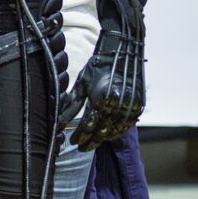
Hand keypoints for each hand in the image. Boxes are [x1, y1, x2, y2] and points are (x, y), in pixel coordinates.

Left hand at [62, 28, 144, 150]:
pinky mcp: (138, 105)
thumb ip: (72, 104)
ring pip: (115, 131)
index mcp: (100, 98)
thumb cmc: (99, 65)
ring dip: (104, 139)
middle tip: (82, 147)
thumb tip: (59, 120)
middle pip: (101, 132)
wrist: (123, 51)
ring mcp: (129, 106)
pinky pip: (127, 126)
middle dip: (90, 142)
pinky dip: (117, 132)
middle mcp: (116, 104)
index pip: (88, 125)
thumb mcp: (82, 83)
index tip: (73, 141)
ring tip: (94, 142)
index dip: (79, 136)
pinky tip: (109, 134)